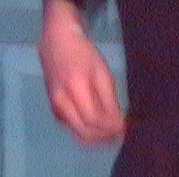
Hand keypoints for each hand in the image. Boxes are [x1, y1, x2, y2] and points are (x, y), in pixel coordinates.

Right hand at [39, 2, 125, 143]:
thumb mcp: (101, 71)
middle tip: (119, 133)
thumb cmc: (83, 53)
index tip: (125, 128)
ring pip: (77, 133)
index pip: (94, 119)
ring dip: (96, 137)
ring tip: (111, 131)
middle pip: (85, 132)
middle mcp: (61, 101)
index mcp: (75, 87)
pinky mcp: (54, 108)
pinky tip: (96, 124)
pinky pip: (72, 127)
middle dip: (104, 137)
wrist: (57, 41)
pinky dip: (86, 130)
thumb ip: (109, 100)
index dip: (111, 128)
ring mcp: (55, 106)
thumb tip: (118, 125)